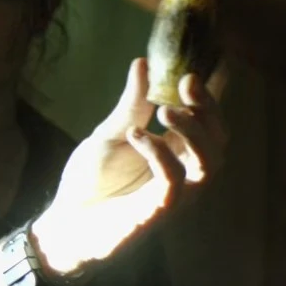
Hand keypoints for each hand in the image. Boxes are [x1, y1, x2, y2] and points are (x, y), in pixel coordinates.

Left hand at [32, 58, 226, 274]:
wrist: (66, 221)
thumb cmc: (91, 180)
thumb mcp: (111, 133)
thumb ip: (131, 104)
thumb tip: (142, 63)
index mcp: (175, 151)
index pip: (207, 122)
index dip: (211, 97)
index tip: (195, 71)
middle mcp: (183, 171)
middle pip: (219, 140)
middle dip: (209, 110)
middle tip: (186, 83)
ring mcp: (176, 194)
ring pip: (210, 163)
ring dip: (193, 132)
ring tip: (163, 111)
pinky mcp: (159, 212)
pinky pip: (175, 183)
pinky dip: (161, 154)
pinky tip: (137, 135)